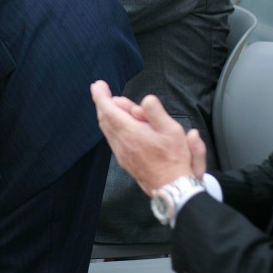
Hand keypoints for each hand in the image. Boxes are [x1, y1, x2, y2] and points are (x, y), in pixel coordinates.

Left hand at [91, 80, 206, 192]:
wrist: (171, 186)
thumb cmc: (174, 158)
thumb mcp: (172, 130)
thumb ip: (156, 112)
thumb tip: (146, 99)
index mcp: (131, 132)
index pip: (109, 109)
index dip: (101, 96)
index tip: (97, 85)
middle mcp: (121, 142)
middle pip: (104, 118)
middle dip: (101, 102)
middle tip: (101, 90)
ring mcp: (121, 153)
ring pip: (106, 129)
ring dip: (105, 114)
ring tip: (109, 103)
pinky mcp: (124, 160)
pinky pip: (111, 138)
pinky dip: (109, 126)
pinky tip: (116, 123)